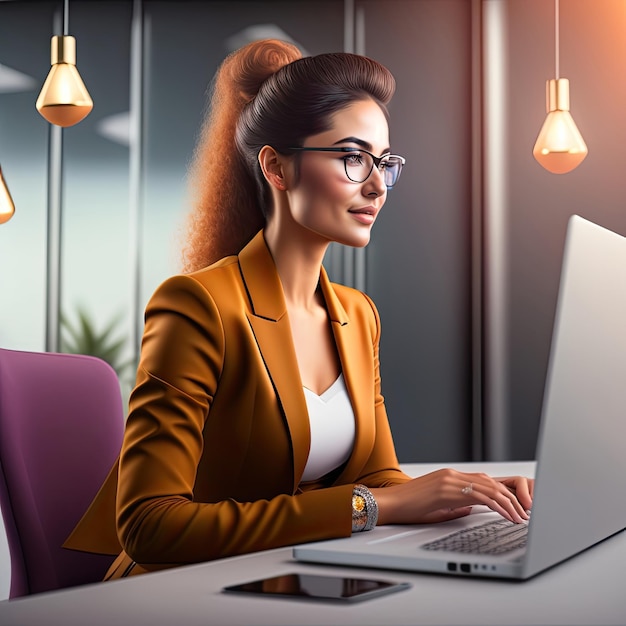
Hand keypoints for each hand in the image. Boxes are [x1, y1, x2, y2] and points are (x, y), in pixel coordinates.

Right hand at [370, 469, 533, 525]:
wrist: (389, 504)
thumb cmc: (408, 507)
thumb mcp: (436, 505)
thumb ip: (455, 504)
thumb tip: (471, 509)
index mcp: (449, 477)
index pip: (483, 481)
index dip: (502, 492)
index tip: (515, 505)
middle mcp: (451, 475)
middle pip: (490, 482)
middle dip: (510, 497)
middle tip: (524, 512)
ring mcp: (449, 480)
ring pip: (489, 487)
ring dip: (509, 503)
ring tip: (520, 516)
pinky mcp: (447, 490)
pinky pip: (480, 496)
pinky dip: (498, 506)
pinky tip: (507, 515)